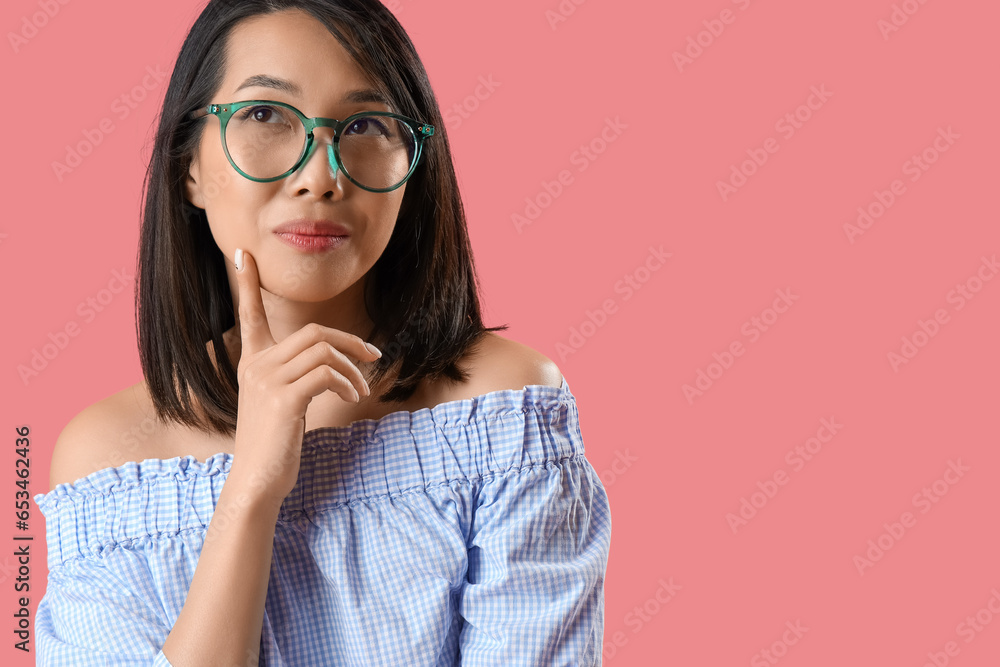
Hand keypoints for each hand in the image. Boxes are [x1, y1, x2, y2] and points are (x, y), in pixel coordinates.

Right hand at [226, 248, 381, 509]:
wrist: (257, 480)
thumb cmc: (274, 443)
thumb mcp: (281, 402)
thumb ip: (297, 376)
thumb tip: (334, 363)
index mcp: (252, 362)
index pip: (248, 313)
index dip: (246, 282)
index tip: (241, 252)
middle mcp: (255, 365)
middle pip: (314, 331)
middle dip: (351, 341)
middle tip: (373, 358)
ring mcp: (266, 380)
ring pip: (323, 349)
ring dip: (353, 369)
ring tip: (359, 390)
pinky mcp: (282, 398)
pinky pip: (326, 374)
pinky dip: (346, 383)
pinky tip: (349, 399)